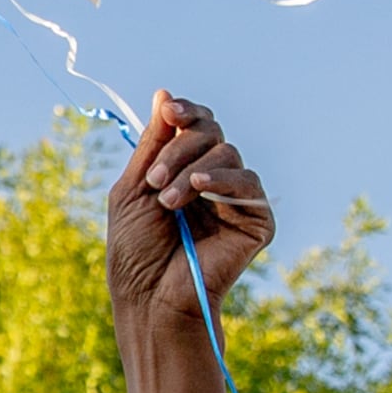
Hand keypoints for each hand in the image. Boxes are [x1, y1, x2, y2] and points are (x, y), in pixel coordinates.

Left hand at [104, 93, 273, 335]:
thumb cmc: (136, 251)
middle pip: (210, 132)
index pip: (197, 124)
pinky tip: (200, 190)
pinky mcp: (257, 221)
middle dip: (179, 149)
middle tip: (154, 181)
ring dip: (191, 171)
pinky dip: (223, 179)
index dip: (186, 111)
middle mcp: (213, 180)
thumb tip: (164, 94)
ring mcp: (236, 199)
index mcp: (183, 169)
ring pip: (227, 153)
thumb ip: (153, 143)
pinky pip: (249, 182)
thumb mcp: (133, 188)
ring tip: (168, 202)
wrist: (150, 298)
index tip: (169, 112)